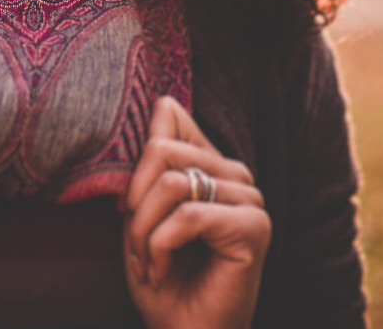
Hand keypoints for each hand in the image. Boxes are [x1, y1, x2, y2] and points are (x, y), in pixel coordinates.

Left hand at [123, 96, 270, 328]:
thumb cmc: (159, 275)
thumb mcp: (140, 209)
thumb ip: (147, 162)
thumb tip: (151, 108)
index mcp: (209, 162)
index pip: (169, 112)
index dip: (136, 155)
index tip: (127, 204)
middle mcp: (235, 172)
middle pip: (162, 148)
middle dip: (134, 201)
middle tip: (134, 244)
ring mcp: (250, 198)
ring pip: (173, 183)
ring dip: (143, 229)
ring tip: (145, 261)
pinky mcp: (254, 227)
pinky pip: (188, 215)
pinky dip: (160, 246)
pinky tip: (158, 272)